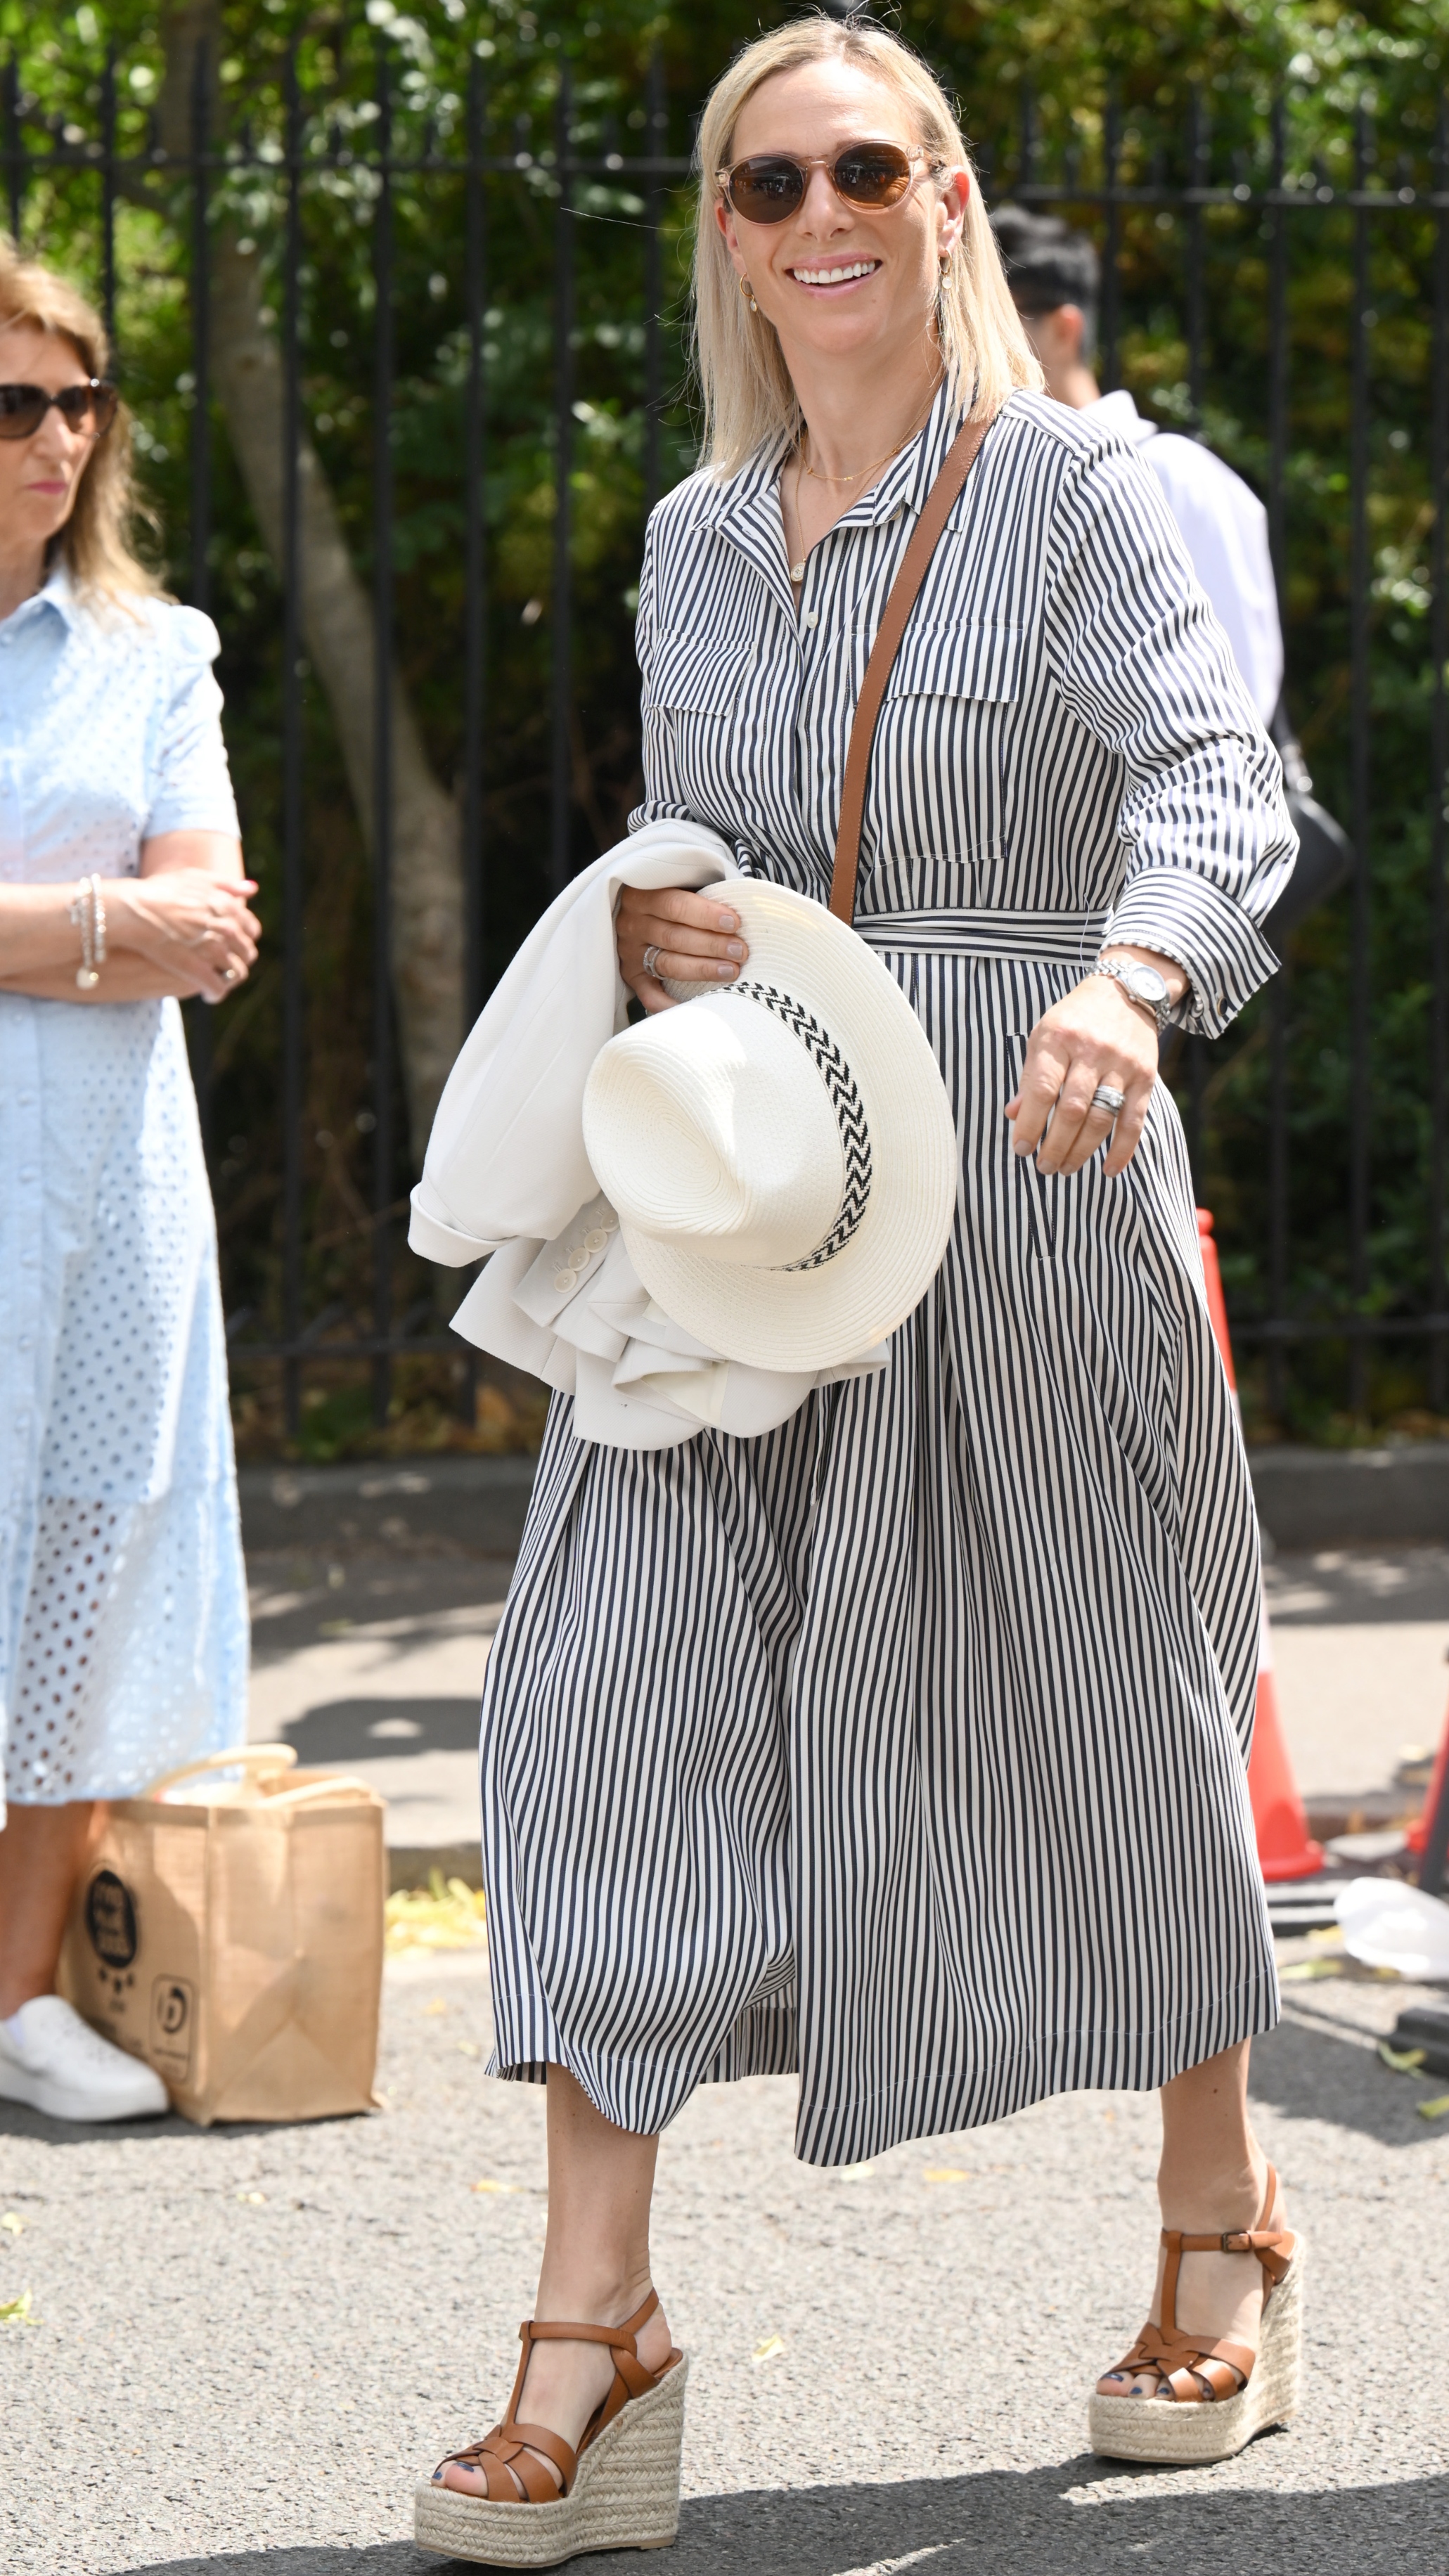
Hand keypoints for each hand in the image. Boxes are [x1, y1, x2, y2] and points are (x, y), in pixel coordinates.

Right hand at [111, 871, 261, 1003]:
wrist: (134, 910)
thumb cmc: (159, 891)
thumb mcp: (195, 878)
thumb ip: (226, 884)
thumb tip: (252, 889)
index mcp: (227, 908)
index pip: (251, 930)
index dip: (244, 939)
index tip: (233, 944)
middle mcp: (226, 929)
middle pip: (247, 952)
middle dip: (238, 960)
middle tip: (224, 964)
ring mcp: (213, 951)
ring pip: (236, 973)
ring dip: (228, 978)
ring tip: (216, 980)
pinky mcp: (198, 970)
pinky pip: (218, 989)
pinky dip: (216, 994)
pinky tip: (209, 996)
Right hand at [616, 883, 747, 1014]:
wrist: (638, 911)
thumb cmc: (672, 898)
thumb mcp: (678, 884)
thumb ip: (699, 893)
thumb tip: (738, 912)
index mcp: (641, 895)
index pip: (674, 905)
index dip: (705, 915)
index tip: (734, 922)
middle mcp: (631, 924)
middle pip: (674, 937)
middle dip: (711, 945)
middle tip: (740, 951)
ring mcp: (630, 953)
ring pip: (667, 964)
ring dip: (703, 969)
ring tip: (731, 970)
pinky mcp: (632, 977)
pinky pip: (649, 996)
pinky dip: (671, 1004)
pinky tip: (696, 1005)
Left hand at [1007, 974, 1161, 1177]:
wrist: (1126, 992)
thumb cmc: (1075, 1020)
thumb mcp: (1044, 1036)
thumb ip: (1030, 1076)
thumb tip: (1014, 1116)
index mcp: (1058, 1039)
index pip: (1041, 1090)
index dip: (1030, 1124)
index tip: (1021, 1149)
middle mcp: (1090, 1051)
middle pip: (1072, 1110)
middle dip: (1055, 1145)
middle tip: (1043, 1168)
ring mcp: (1121, 1064)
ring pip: (1101, 1118)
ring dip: (1081, 1151)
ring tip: (1065, 1169)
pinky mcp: (1145, 1076)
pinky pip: (1134, 1120)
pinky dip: (1122, 1149)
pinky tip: (1109, 1169)